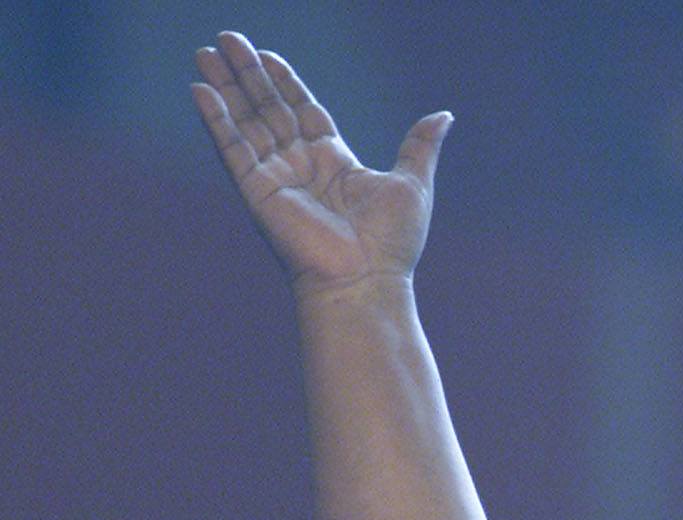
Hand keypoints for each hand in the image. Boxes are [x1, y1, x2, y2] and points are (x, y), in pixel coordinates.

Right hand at [191, 32, 450, 294]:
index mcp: (335, 162)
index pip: (303, 110)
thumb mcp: (412, 183)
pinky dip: (216, 120)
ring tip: (206, 51)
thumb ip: (420, 145)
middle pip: (269, 109)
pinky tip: (200, 90)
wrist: (366, 280)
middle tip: (227, 39)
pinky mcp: (257, 191)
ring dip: (226, 87)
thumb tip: (445, 115)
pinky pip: (232, 149)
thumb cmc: (392, 242)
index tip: (267, 54)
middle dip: (249, 74)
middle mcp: (302, 166)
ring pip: (245, 122)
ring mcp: (277, 178)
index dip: (285, 82)